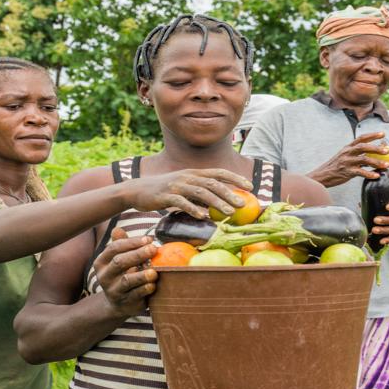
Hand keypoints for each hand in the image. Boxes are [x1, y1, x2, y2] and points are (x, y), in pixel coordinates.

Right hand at [93, 228, 157, 317]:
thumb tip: (117, 229)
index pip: (114, 248)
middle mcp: (105, 276)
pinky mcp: (125, 303)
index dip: (132, 242)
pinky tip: (153, 284)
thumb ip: (120, 244)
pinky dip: (145, 289)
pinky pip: (136, 295)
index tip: (149, 239)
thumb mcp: (119, 258)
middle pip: (120, 262)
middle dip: (138, 254)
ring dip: (142, 274)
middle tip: (154, 249)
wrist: (119, 303)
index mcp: (102, 262)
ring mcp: (114, 291)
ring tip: (154, 271)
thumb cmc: (122, 274)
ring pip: (127, 280)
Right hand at [122, 169, 252, 218]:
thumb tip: (221, 202)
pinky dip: (193, 208)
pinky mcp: (166, 196)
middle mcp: (187, 176)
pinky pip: (182, 202)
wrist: (138, 190)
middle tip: (243, 204)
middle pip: (213, 183)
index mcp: (194, 173)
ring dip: (217, 202)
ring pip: (201, 192)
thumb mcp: (185, 187)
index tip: (250, 187)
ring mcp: (177, 185)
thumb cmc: (165, 191)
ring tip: (229, 212)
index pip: (219, 172)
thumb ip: (200, 192)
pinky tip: (203, 216)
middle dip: (230, 193)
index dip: (235, 178)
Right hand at [309, 132, 388, 187]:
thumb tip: (375, 152)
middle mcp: (347, 152)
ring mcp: (347, 162)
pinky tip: (377, 176)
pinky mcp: (347, 172)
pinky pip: (360, 172)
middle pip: (364, 147)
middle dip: (377, 148)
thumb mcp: (345, 157)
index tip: (383, 134)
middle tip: (388, 150)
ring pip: (364, 159)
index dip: (373, 135)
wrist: (322, 175)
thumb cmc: (337, 167)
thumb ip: (358, 154)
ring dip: (377, 162)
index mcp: (348, 147)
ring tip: (388, 165)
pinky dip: (369, 174)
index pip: (361, 138)